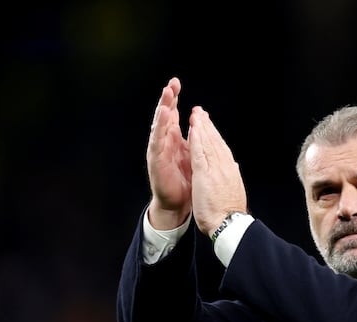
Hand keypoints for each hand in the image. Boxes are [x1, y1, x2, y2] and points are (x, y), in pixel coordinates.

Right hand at [146, 77, 191, 229]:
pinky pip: (157, 140)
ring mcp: (159, 149)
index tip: (176, 83)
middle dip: (168, 99)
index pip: (172, 114)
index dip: (174, 99)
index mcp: (173, 139)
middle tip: (172, 83)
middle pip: (164, 115)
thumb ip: (193, 139)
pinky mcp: (156, 159)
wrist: (178, 203)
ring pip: (159, 124)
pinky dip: (160, 127)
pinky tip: (163, 116)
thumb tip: (200, 123)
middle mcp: (164, 142)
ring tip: (167, 94)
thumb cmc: (185, 181)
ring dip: (163, 108)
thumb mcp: (192, 155)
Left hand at [188, 106, 247, 235]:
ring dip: (201, 127)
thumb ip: (231, 177)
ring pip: (208, 143)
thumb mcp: (233, 191)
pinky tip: (193, 129)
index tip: (208, 125)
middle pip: (215, 142)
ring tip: (196, 114)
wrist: (229, 224)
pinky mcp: (205, 174)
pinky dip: (196, 139)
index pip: (221, 149)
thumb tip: (234, 167)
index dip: (213, 135)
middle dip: (207, 126)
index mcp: (230, 171)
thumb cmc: (229, 213)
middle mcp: (225, 166)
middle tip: (200, 112)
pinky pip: (200, 153)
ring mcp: (216, 169)